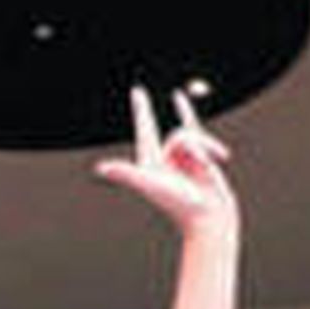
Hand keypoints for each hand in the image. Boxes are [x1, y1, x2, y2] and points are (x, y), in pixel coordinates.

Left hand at [95, 86, 236, 238]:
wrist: (209, 217)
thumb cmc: (180, 204)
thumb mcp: (151, 184)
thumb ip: (127, 174)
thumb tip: (99, 169)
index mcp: (151, 164)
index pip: (146, 131)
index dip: (142, 111)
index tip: (137, 92)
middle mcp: (165, 160)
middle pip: (178, 136)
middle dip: (177, 136)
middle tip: (138, 94)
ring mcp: (183, 159)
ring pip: (195, 139)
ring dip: (205, 150)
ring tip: (210, 167)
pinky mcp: (201, 159)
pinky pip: (198, 131)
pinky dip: (194, 121)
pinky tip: (180, 100)